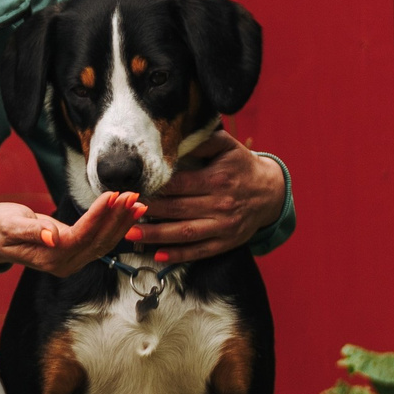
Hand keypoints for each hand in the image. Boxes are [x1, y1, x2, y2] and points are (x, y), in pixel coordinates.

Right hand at [0, 192, 144, 277]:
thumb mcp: (8, 225)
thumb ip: (31, 231)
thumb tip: (52, 237)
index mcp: (50, 257)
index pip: (81, 235)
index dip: (98, 216)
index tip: (112, 195)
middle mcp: (65, 264)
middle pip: (98, 241)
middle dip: (117, 218)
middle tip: (133, 195)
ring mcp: (72, 261)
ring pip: (104, 243)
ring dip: (122, 223)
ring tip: (138, 202)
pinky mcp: (76, 253)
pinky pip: (100, 241)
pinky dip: (116, 226)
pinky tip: (127, 213)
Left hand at [126, 130, 286, 262]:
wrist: (270, 192)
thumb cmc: (241, 166)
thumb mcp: (227, 147)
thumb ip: (202, 141)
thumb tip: (176, 138)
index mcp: (218, 179)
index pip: (179, 184)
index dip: (154, 187)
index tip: (131, 188)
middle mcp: (221, 204)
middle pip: (178, 209)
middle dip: (148, 211)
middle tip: (123, 211)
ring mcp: (224, 226)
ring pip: (185, 232)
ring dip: (156, 235)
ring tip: (130, 233)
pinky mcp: (226, 242)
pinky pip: (199, 251)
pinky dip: (178, 254)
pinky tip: (157, 254)